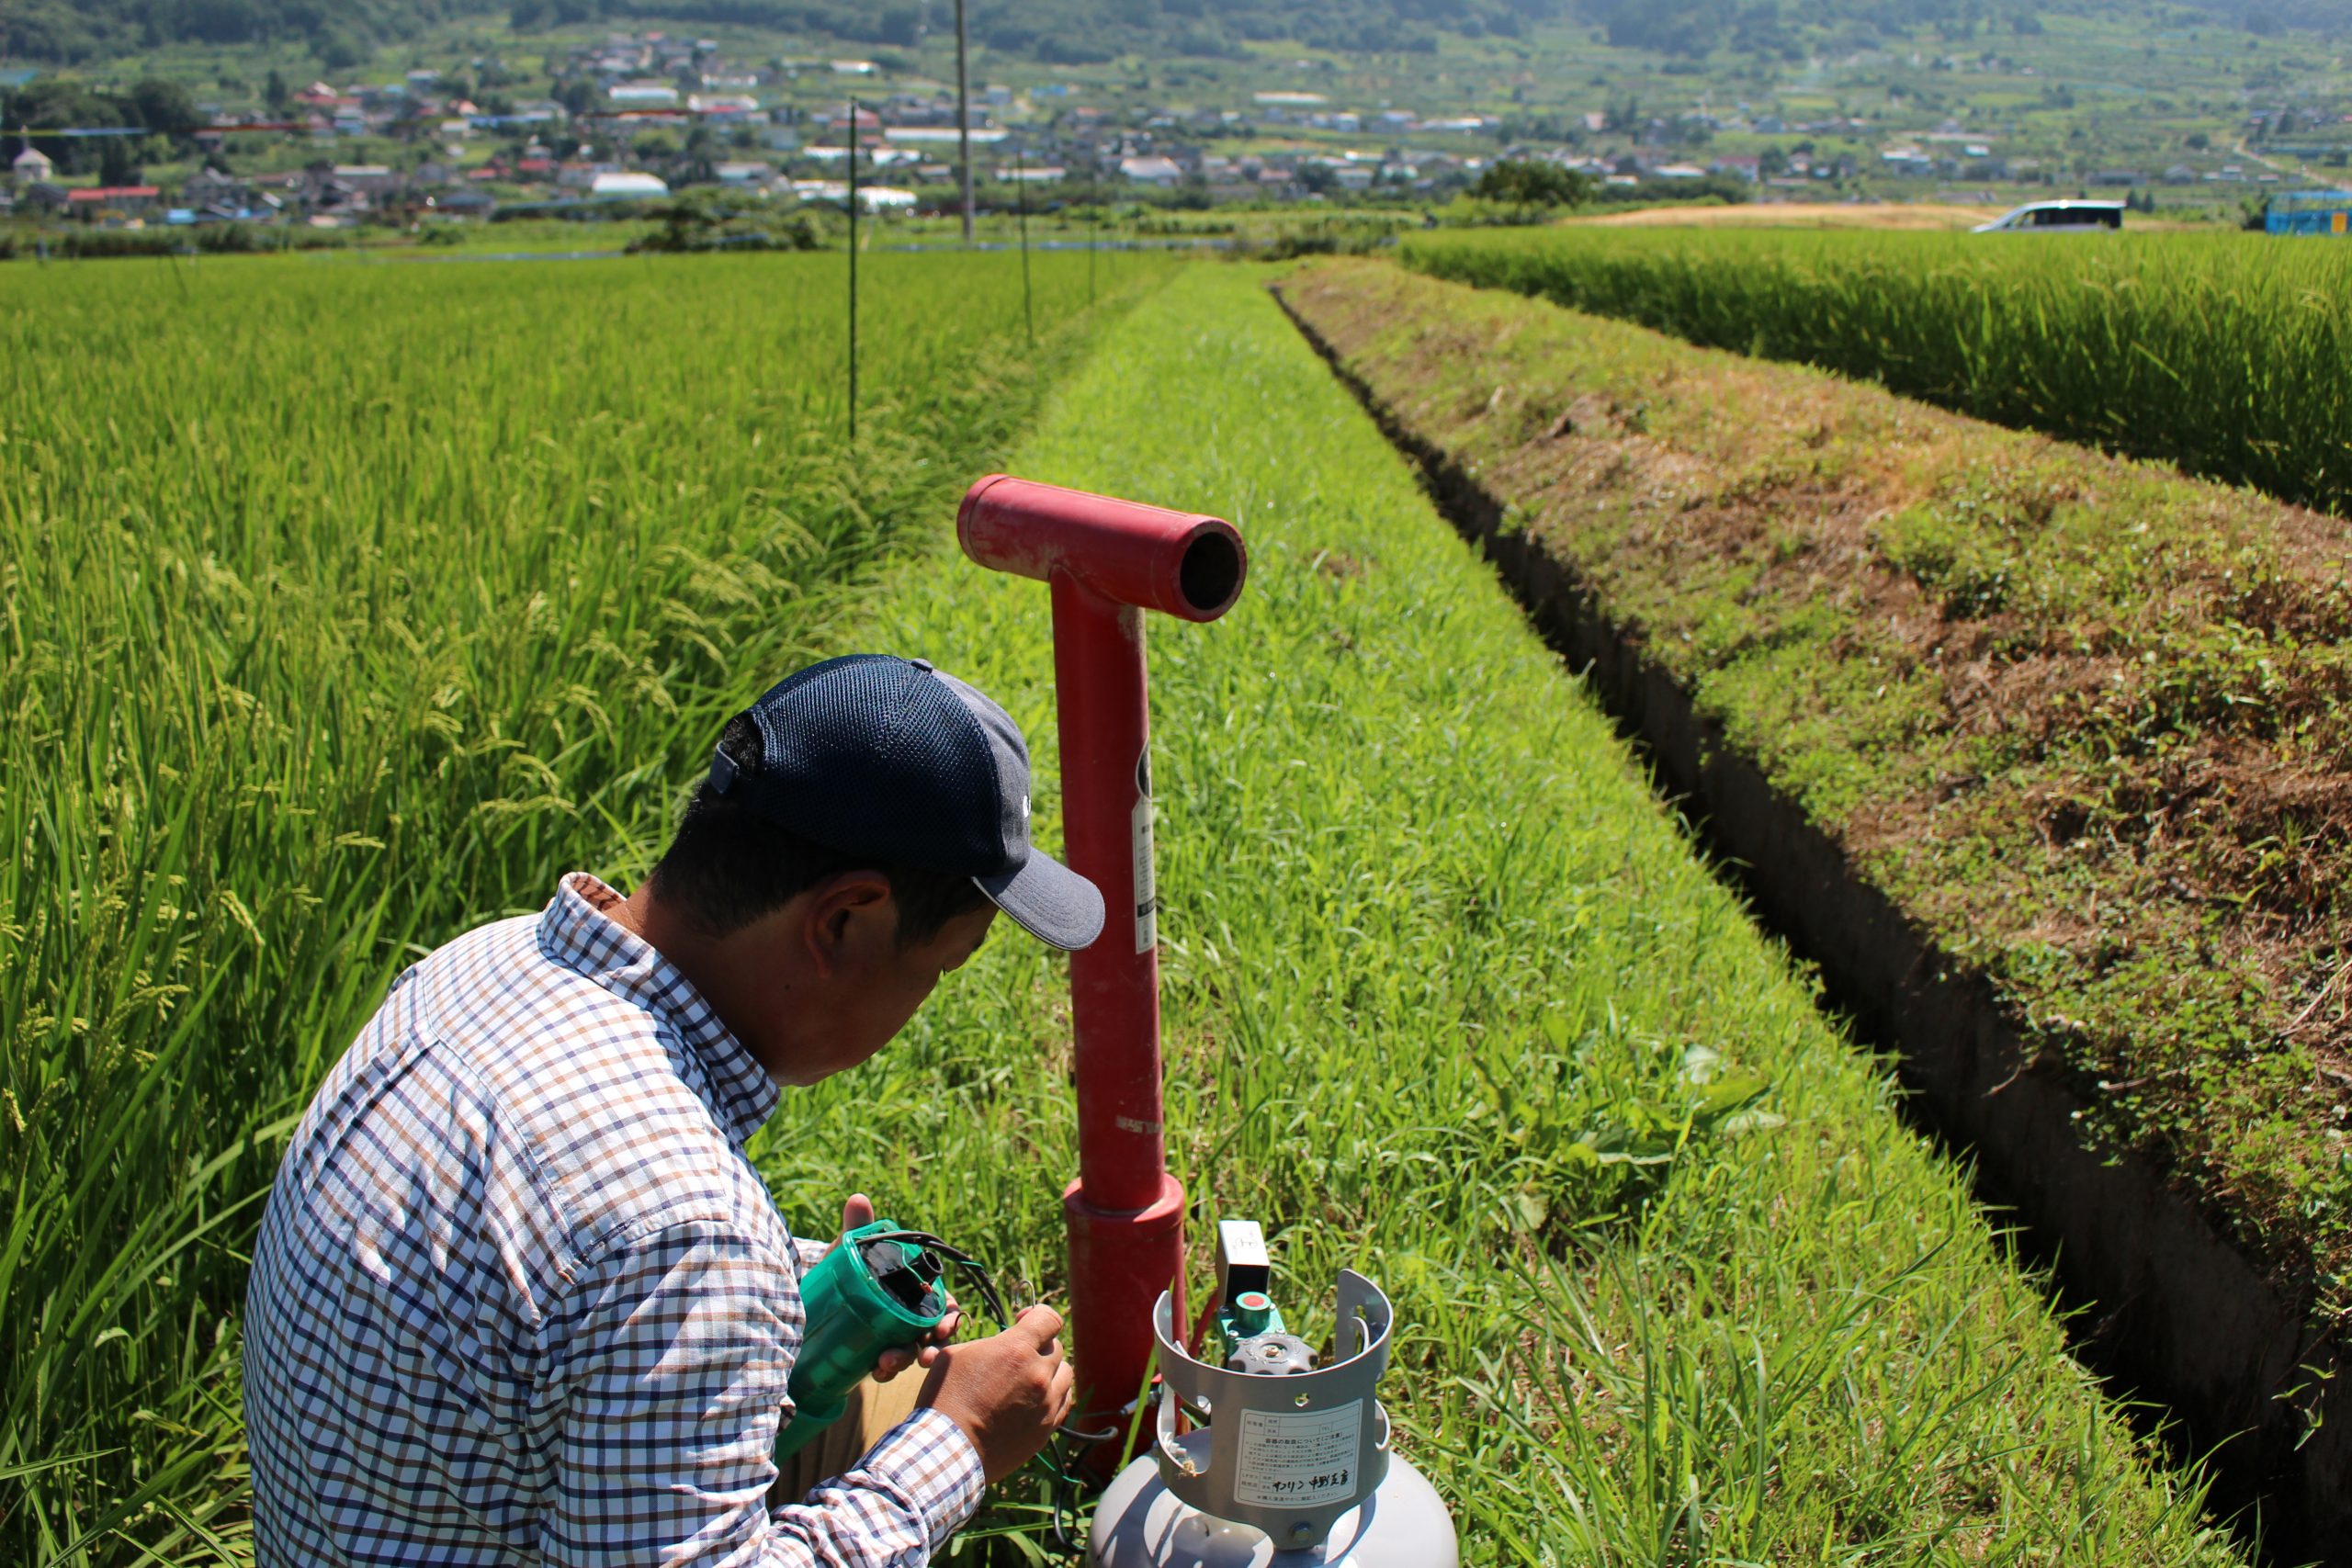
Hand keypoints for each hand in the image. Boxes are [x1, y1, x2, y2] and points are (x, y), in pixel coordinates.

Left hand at [831, 1194, 959, 1383]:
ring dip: (905, 1360)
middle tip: (924, 1355)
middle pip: (933, 1332)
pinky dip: (887, 1370)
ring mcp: (895, 1335)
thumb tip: (858, 1199)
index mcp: (913, 1288)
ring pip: (912, 1351)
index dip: (948, 1316)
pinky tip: (876, 1372)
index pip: (942, 1302)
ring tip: (887, 1366)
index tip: (943, 1327)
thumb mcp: (850, 1253)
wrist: (812, 1301)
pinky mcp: (878, 1352)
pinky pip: (890, 1366)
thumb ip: (858, 1229)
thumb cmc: (841, 1272)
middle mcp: (910, 1313)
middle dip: (933, 1346)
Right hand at [916, 1304, 1076, 1482]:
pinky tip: (1035, 1399)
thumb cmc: (945, 1399)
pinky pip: (1063, 1402)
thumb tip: (1000, 1344)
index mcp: (1016, 1350)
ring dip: (1049, 1370)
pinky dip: (1053, 1395)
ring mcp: (1046, 1404)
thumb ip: (988, 1344)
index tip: (1023, 1321)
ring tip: (1028, 1378)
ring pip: (1065, 1374)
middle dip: (1038, 1345)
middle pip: (1056, 1347)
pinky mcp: (1046, 1429)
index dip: (1037, 1315)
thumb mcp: (955, 1355)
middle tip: (1017, 1356)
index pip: (1049, 1319)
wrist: (947, 1450)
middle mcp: (1038, 1375)